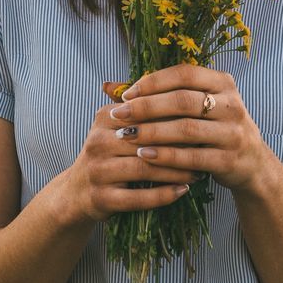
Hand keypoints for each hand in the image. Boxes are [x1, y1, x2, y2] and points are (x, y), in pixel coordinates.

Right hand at [61, 88, 205, 224]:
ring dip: (175, 171)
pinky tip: (183, 191)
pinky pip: (138, 197)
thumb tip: (183, 84)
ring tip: (199, 171)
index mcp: (105, 118)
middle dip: (180, 145)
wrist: (76, 192)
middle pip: (147, 140)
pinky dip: (163, 195)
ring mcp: (98, 171)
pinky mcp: (101, 198)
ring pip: (145, 168)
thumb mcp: (119, 125)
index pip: (146, 112)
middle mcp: (98, 141)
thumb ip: (144, 106)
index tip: (202, 121)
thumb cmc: (109, 153)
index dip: (176, 116)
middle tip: (206, 148)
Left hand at [108, 63, 269, 195]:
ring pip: (187, 129)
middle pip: (183, 100)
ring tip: (127, 135)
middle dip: (147, 107)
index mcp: (223, 82)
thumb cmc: (212, 128)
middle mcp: (232, 104)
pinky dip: (167, 156)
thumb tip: (107, 86)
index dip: (153, 82)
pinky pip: (193, 157)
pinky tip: (145, 156)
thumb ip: (157, 95)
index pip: (184, 74)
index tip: (126, 93)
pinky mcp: (230, 160)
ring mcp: (233, 132)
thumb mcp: (195, 106)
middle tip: (119, 115)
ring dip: (153, 132)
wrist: (251, 164)